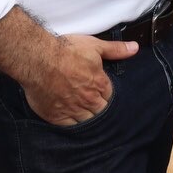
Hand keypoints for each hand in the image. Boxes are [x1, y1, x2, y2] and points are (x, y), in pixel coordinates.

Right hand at [20, 35, 136, 126]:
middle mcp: (88, 99)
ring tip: (87, 116)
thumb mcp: (95, 46)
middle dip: (100, 108)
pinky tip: (73, 123)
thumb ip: (116, 50)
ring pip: (87, 120)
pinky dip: (73, 125)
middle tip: (96, 107)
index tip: (102, 93)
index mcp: (99, 83)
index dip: (106, 94)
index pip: (109, 96)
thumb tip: (134, 48)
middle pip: (101, 111)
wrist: (38, 59)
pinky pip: (69, 127)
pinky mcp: (56, 116)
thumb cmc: (65, 51)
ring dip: (88, 118)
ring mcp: (72, 109)